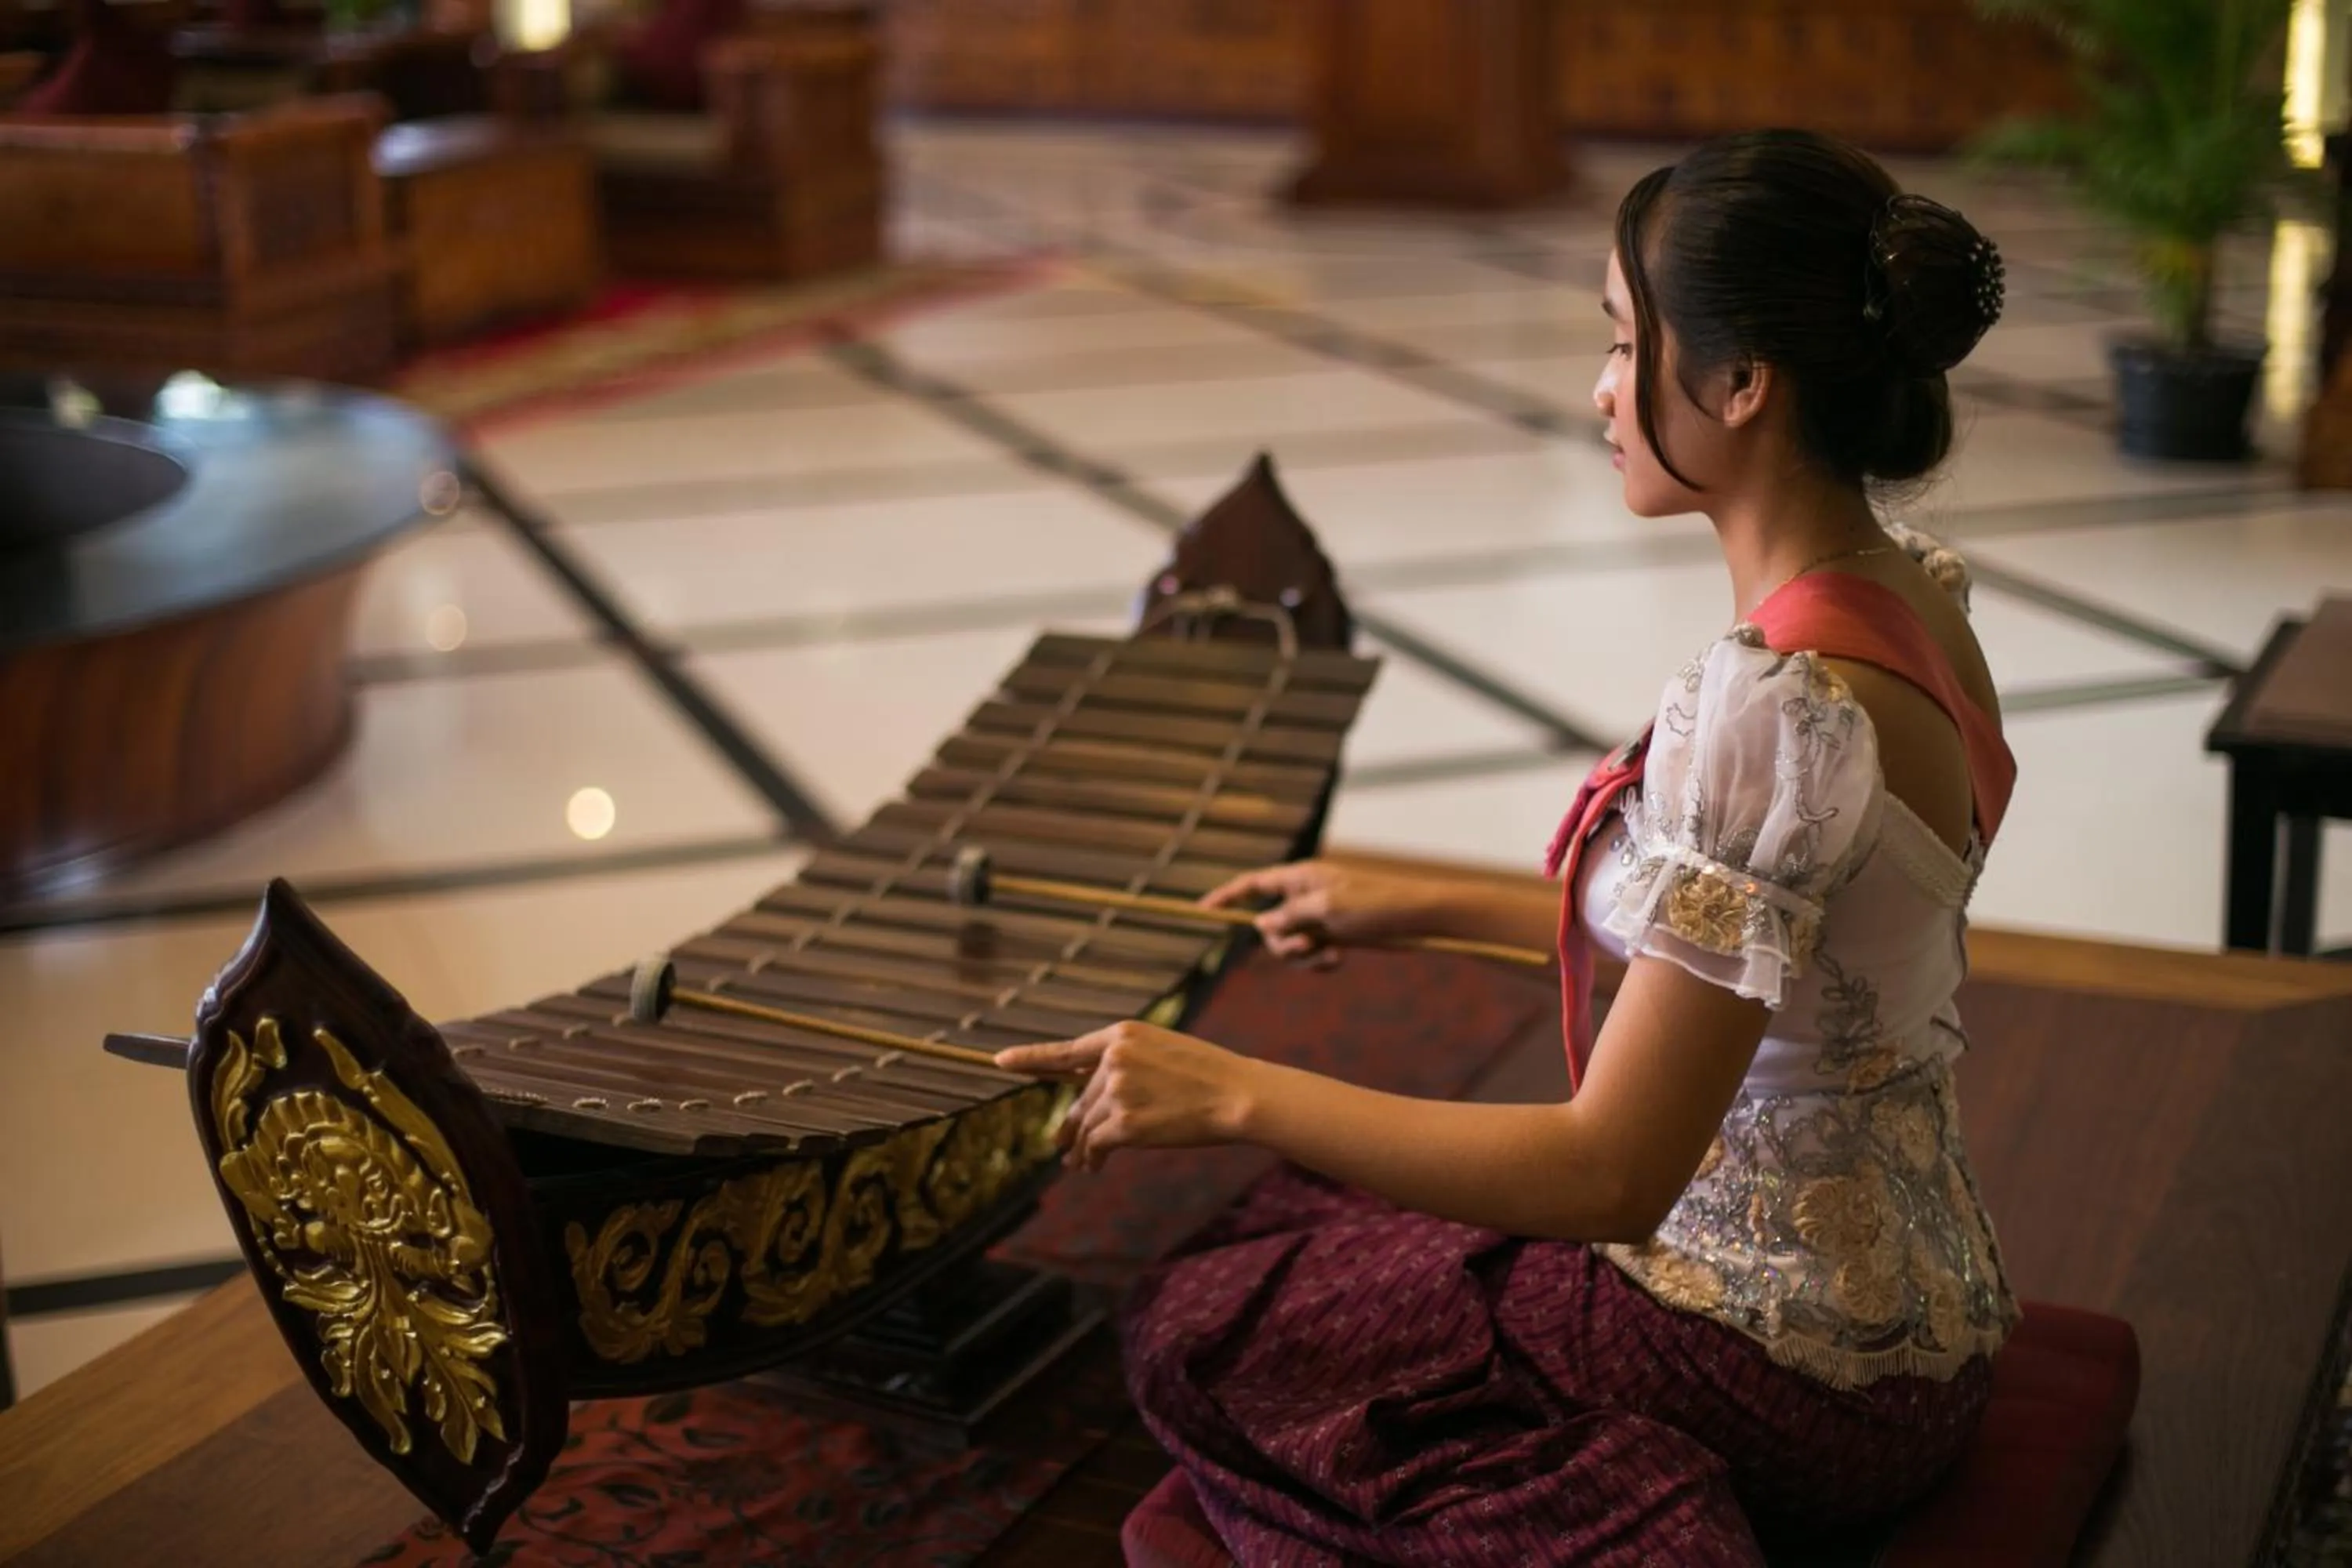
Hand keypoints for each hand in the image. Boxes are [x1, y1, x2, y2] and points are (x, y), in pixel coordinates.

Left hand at [994, 1022, 1257, 1171]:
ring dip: (1081, 1147)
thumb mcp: (1163, 1051)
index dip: (1031, 1058)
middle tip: (1060, 1147)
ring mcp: (1117, 1090)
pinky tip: (1093, 1167)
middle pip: (1082, 1098)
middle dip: (1072, 1124)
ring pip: (1087, 1124)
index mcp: (1122, 1034)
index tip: (1000, 1061)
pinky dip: (1092, 1158)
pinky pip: (1097, 1144)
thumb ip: (1125, 1064)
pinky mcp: (1124, 1123)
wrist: (1237, 1095)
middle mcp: (1114, 1058)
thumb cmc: (1208, 1074)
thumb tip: (1091, 1095)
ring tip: (1078, 1164)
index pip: (1067, 1051)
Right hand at [1201, 858, 1442, 964]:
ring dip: (1302, 957)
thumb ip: (1290, 917)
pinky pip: (1310, 957)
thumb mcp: (1327, 908)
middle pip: (1268, 925)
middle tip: (1306, 946)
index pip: (1253, 884)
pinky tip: (1338, 960)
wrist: (1417, 918)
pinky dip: (1318, 963)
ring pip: (1288, 946)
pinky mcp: (1333, 937)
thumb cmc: (1376, 903)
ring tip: (1329, 955)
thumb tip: (1261, 927)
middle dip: (1281, 943)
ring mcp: (1318, 919)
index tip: (1202, 911)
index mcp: (1300, 878)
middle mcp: (1305, 897)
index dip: (1227, 896)